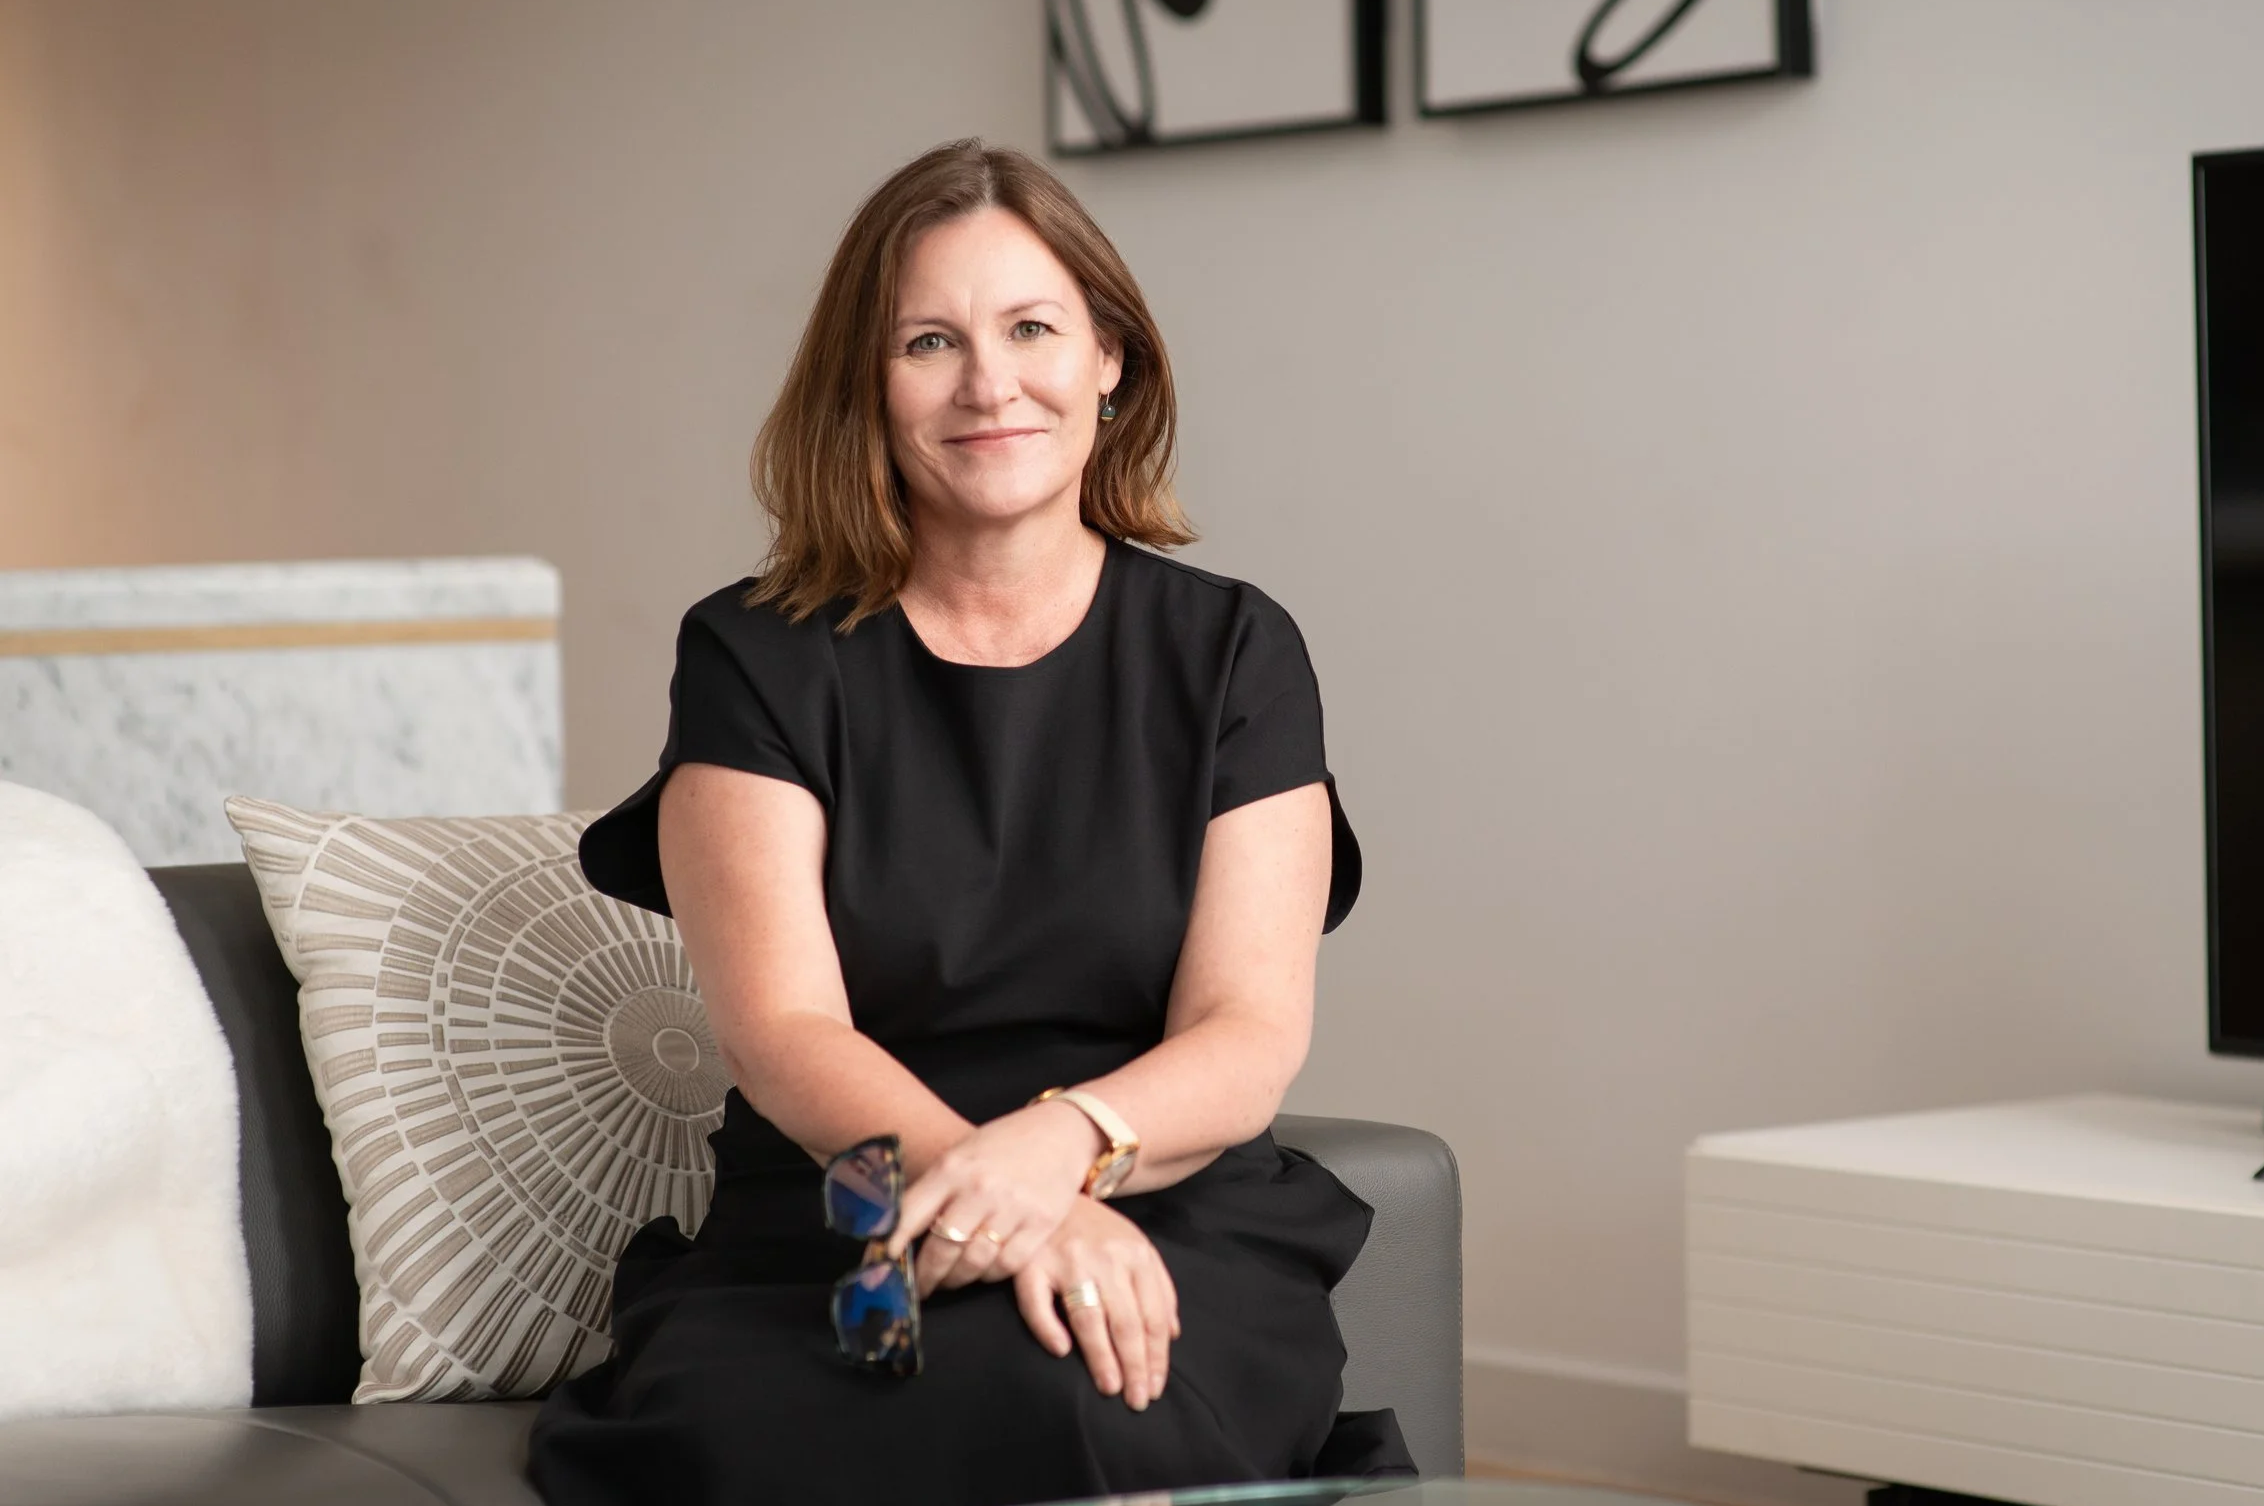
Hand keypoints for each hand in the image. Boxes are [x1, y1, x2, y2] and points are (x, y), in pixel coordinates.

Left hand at [888, 1099, 1103, 1295]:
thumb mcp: (962, 1155)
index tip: (882, 1265)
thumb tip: (896, 1232)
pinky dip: (991, 1274)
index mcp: (953, 1168)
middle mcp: (980, 1188)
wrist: (1061, 1132)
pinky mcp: (1041, 1224)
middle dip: (926, 1275)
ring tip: (951, 1279)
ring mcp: (1013, 1207)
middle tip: (920, 1286)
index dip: (891, 1246)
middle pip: (942, 1248)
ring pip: (974, 1263)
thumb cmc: (1003, 1145)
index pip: (910, 1215)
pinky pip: (1007, 1265)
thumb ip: (934, 1190)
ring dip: (957, 1278)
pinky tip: (985, 1269)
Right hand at [1013, 1197, 1180, 1409]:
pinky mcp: (1029, 1264)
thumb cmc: (1095, 1229)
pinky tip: (1060, 1350)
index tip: (1154, 1387)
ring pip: (1088, 1316)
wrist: (1050, 1189)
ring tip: (1110, 1387)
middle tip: (1136, 1400)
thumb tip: (1173, 1334)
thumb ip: (1159, 1287)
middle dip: (1134, 1365)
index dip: (1156, 1356)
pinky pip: (1036, 1302)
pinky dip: (1048, 1327)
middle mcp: (1104, 1257)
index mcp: (1135, 1254)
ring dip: (1101, 1356)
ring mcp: (1066, 1260)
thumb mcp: (1136, 1246)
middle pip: (1125, 1320)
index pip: (1151, 1315)